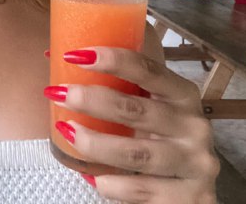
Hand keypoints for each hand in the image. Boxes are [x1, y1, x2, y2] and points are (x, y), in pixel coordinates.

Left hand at [45, 47, 218, 202]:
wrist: (190, 191)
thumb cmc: (161, 139)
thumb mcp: (149, 109)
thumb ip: (117, 85)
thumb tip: (51, 56)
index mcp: (183, 96)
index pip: (149, 70)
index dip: (113, 59)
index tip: (76, 55)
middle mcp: (193, 127)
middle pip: (136, 110)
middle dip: (92, 100)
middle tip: (58, 93)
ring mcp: (194, 165)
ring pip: (135, 154)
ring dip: (94, 143)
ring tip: (66, 131)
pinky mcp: (189, 198)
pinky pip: (138, 190)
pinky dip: (110, 183)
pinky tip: (91, 175)